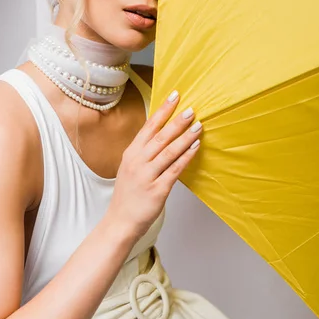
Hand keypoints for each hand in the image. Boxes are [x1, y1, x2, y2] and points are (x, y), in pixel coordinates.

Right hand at [106, 90, 201, 239]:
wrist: (120, 221)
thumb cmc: (128, 195)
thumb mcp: (130, 168)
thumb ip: (143, 152)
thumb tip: (163, 135)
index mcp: (131, 153)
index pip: (148, 127)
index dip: (163, 111)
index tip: (174, 96)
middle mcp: (137, 162)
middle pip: (160, 136)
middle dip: (177, 121)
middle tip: (191, 109)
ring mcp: (147, 175)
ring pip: (169, 151)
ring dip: (185, 137)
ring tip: (198, 125)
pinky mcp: (157, 189)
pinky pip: (174, 169)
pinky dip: (186, 157)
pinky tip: (195, 147)